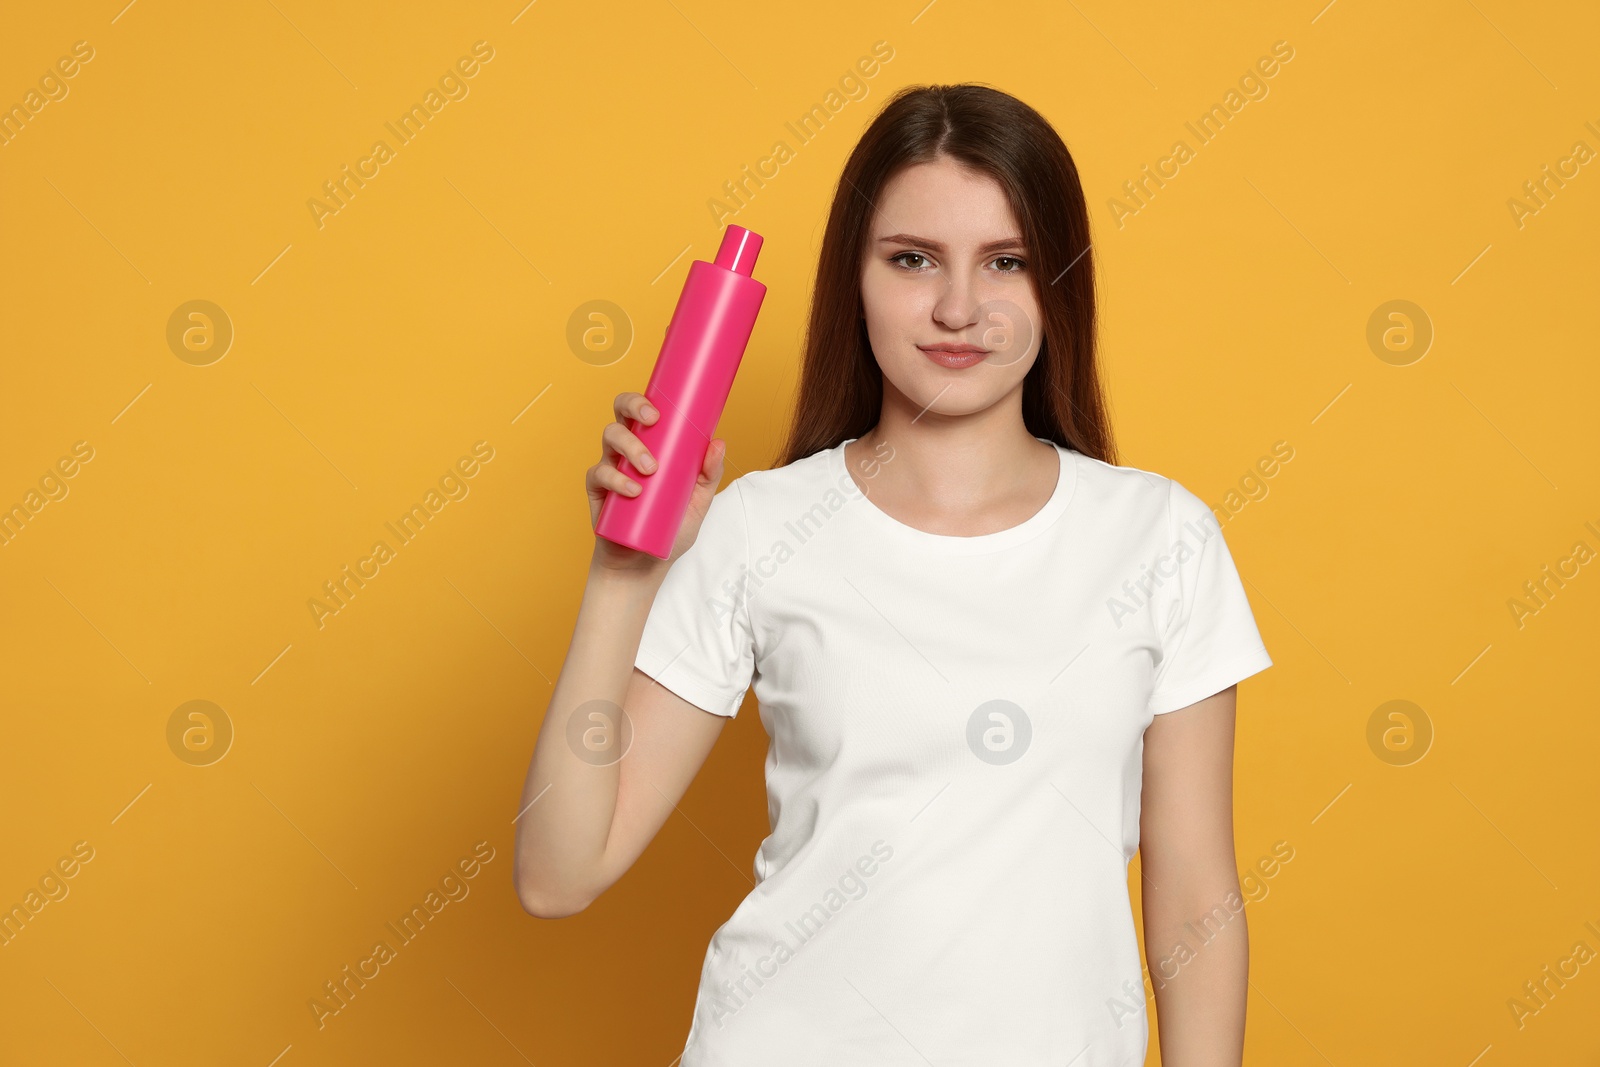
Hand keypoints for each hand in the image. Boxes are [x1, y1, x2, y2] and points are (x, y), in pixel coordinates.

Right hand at [587, 391, 727, 574]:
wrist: (645, 565)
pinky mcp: (597, 490)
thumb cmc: (669, 528)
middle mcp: (626, 451)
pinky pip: (598, 474)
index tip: (659, 410)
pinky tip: (633, 490)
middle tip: (652, 421)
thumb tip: (718, 443)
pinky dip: (616, 479)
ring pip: (609, 438)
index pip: (639, 411)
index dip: (642, 400)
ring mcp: (610, 468)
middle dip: (632, 408)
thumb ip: (709, 475)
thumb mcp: (697, 502)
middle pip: (620, 415)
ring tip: (650, 469)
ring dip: (630, 447)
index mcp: (648, 445)